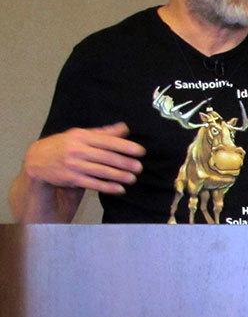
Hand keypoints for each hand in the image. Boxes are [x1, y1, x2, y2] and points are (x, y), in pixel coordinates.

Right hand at [23, 122, 145, 194]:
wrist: (37, 160)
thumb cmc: (64, 145)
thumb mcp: (79, 135)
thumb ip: (103, 133)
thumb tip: (125, 128)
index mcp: (81, 136)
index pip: (107, 141)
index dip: (125, 146)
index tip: (141, 151)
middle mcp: (77, 149)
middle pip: (105, 157)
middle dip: (124, 163)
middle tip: (139, 167)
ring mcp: (73, 165)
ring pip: (100, 171)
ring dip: (118, 176)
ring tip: (132, 178)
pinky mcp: (70, 178)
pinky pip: (92, 183)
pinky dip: (107, 187)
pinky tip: (119, 189)